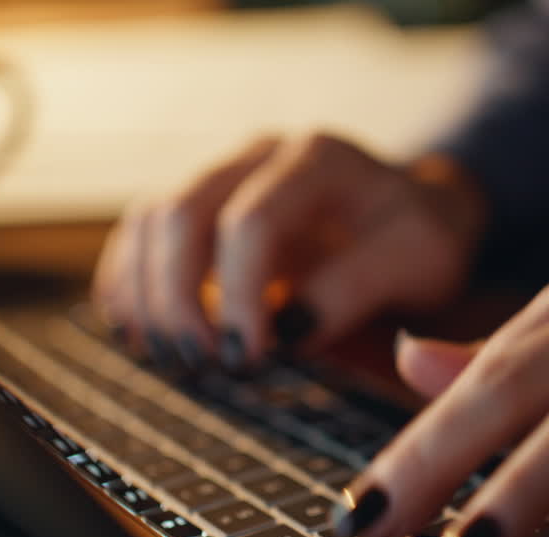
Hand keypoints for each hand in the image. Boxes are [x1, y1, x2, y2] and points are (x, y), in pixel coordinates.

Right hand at [92, 134, 484, 368]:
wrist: (412, 210)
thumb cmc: (418, 236)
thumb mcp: (418, 261)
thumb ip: (355, 289)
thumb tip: (286, 332)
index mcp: (317, 159)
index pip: (249, 222)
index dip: (236, 298)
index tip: (247, 360)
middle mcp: (258, 155)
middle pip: (180, 213)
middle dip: (178, 300)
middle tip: (202, 367)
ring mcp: (221, 174)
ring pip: (149, 220)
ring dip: (147, 296)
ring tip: (172, 360)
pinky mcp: (199, 205)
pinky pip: (141, 235)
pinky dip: (130, 286)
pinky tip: (141, 335)